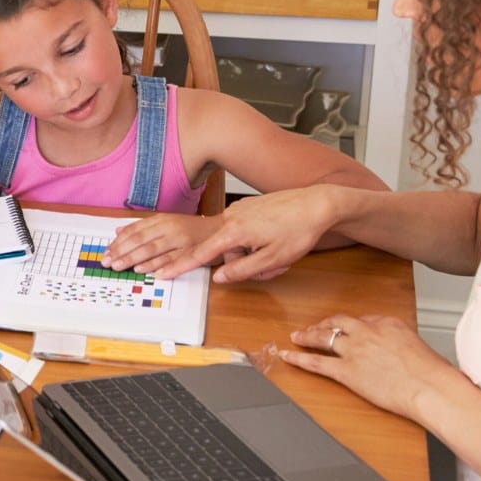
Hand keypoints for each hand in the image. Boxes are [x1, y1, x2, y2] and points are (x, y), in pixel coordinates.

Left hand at [102, 213, 222, 273]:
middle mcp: (170, 228)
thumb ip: (143, 226)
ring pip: (154, 249)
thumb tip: (118, 230)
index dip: (119, 242)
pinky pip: (173, 259)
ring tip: (122, 267)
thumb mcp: (166, 222)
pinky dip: (160, 265)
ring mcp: (181, 240)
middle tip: (109, 263)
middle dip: (123, 252)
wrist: (221, 230)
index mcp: (162, 219)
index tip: (107, 253)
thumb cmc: (191, 229)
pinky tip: (148, 272)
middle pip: (141, 240)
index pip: (135, 230)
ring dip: (136, 259)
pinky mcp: (192, 252)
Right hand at [150, 187, 338, 281]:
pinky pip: (245, 231)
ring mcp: (241, 209)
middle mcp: (232, 217)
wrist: (318, 203)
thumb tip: (218, 278)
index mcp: (234, 231)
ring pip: (237, 242)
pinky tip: (279, 238)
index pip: (200, 253)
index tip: (161, 273)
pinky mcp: (251, 207)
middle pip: (225, 251)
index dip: (181, 266)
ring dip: (255, 253)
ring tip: (282, 252)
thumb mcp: (271, 259)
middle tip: (274, 266)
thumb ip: (242, 271)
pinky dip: (258, 241)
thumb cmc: (298, 230)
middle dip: (245, 263)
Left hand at [282, 312, 450, 421]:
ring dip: (308, 336)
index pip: (363, 320)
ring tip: (298, 336)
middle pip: (340, 323)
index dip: (352, 326)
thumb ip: (404, 347)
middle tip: (317, 326)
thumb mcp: (420, 349)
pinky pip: (316, 362)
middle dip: (326, 324)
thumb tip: (402, 356)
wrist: (429, 386)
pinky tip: (288, 355)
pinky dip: (299, 358)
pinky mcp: (346, 371)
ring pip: (324, 337)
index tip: (348, 329)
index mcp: (387, 323)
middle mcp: (367, 331)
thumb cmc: (432, 373)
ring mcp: (354, 350)